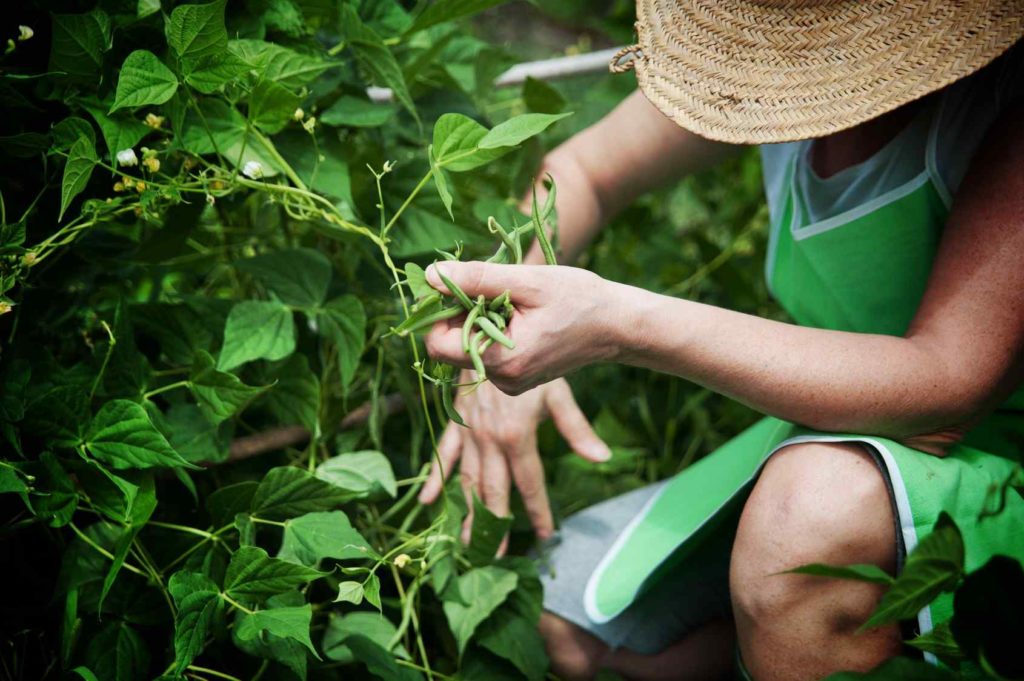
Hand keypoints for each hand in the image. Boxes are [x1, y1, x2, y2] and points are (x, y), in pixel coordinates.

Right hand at [417, 376, 609, 544]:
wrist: (490, 332)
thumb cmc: (532, 362)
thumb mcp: (557, 394)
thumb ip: (577, 429)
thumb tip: (603, 458)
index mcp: (517, 437)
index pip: (529, 485)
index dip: (538, 512)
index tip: (546, 535)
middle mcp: (489, 441)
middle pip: (493, 492)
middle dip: (494, 526)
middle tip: (494, 557)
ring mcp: (469, 434)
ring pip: (467, 481)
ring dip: (467, 512)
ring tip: (466, 544)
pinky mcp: (456, 423)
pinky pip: (444, 455)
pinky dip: (435, 479)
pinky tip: (427, 503)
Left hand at [423, 261, 622, 394]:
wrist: (617, 326)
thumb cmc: (579, 299)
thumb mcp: (527, 281)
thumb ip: (475, 279)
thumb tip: (430, 275)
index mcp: (504, 361)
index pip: (438, 344)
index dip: (441, 312)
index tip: (463, 287)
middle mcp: (503, 380)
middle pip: (452, 345)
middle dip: (464, 313)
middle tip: (498, 291)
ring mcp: (510, 383)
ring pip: (470, 346)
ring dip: (481, 319)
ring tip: (518, 304)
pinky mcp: (517, 379)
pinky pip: (488, 352)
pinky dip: (496, 330)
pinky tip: (523, 317)